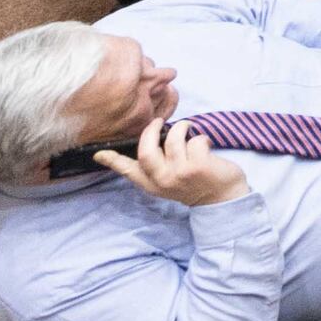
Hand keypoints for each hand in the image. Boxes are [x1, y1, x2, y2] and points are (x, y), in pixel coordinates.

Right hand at [97, 118, 244, 207]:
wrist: (222, 198)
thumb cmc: (195, 183)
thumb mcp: (169, 181)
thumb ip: (156, 166)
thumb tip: (147, 141)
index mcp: (152, 184)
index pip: (128, 171)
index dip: (113, 161)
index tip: (98, 153)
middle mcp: (162, 181)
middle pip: (146, 151)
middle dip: (151, 131)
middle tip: (158, 122)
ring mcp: (179, 174)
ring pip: (174, 139)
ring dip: (182, 127)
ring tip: (188, 129)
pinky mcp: (197, 167)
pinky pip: (194, 140)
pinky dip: (201, 137)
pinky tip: (206, 146)